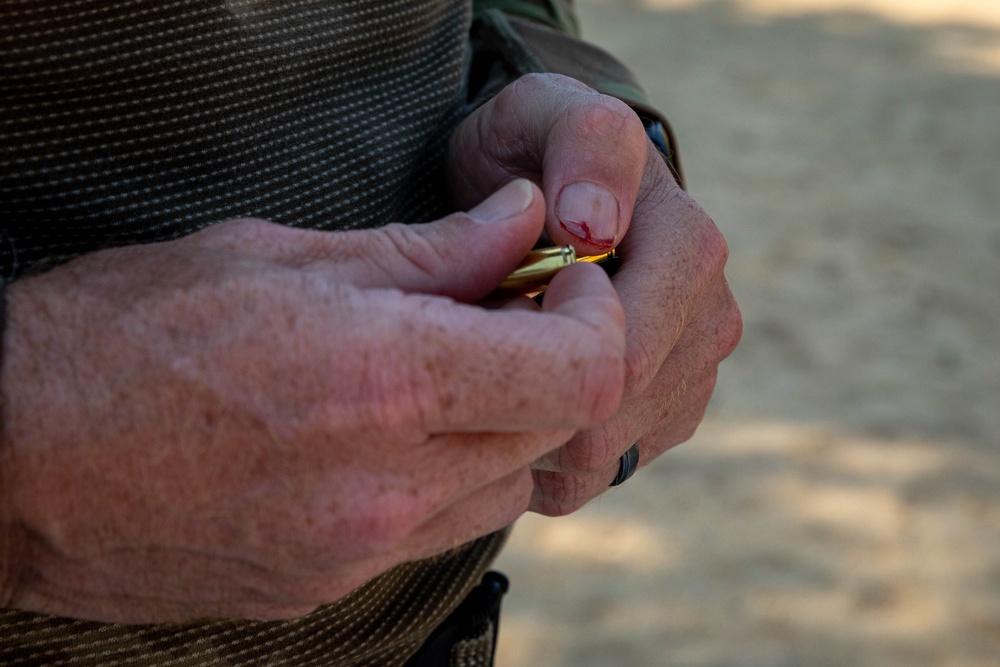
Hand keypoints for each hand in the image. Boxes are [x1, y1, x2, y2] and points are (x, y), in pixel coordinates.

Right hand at [0, 180, 626, 622]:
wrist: (12, 457)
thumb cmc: (127, 333)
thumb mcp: (282, 256)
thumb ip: (429, 251)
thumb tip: (521, 227)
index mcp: (383, 382)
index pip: (576, 373)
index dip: (595, 320)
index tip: (564, 283)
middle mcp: (387, 486)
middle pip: (552, 433)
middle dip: (552, 368)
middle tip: (502, 314)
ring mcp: (359, 552)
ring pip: (502, 489)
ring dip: (500, 427)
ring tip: (435, 374)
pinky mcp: (328, 587)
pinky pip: (435, 529)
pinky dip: (444, 476)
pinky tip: (386, 433)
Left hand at [448, 74, 742, 513]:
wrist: (541, 198)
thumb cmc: (530, 156)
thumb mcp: (544, 115)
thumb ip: (584, 145)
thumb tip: (595, 226)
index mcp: (689, 248)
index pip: (629, 343)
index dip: (541, 349)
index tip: (483, 312)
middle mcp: (708, 319)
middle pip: (617, 410)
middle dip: (531, 394)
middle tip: (471, 347)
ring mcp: (692, 378)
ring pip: (605, 454)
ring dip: (533, 426)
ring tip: (491, 368)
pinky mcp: (666, 420)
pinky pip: (597, 477)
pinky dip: (542, 456)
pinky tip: (514, 403)